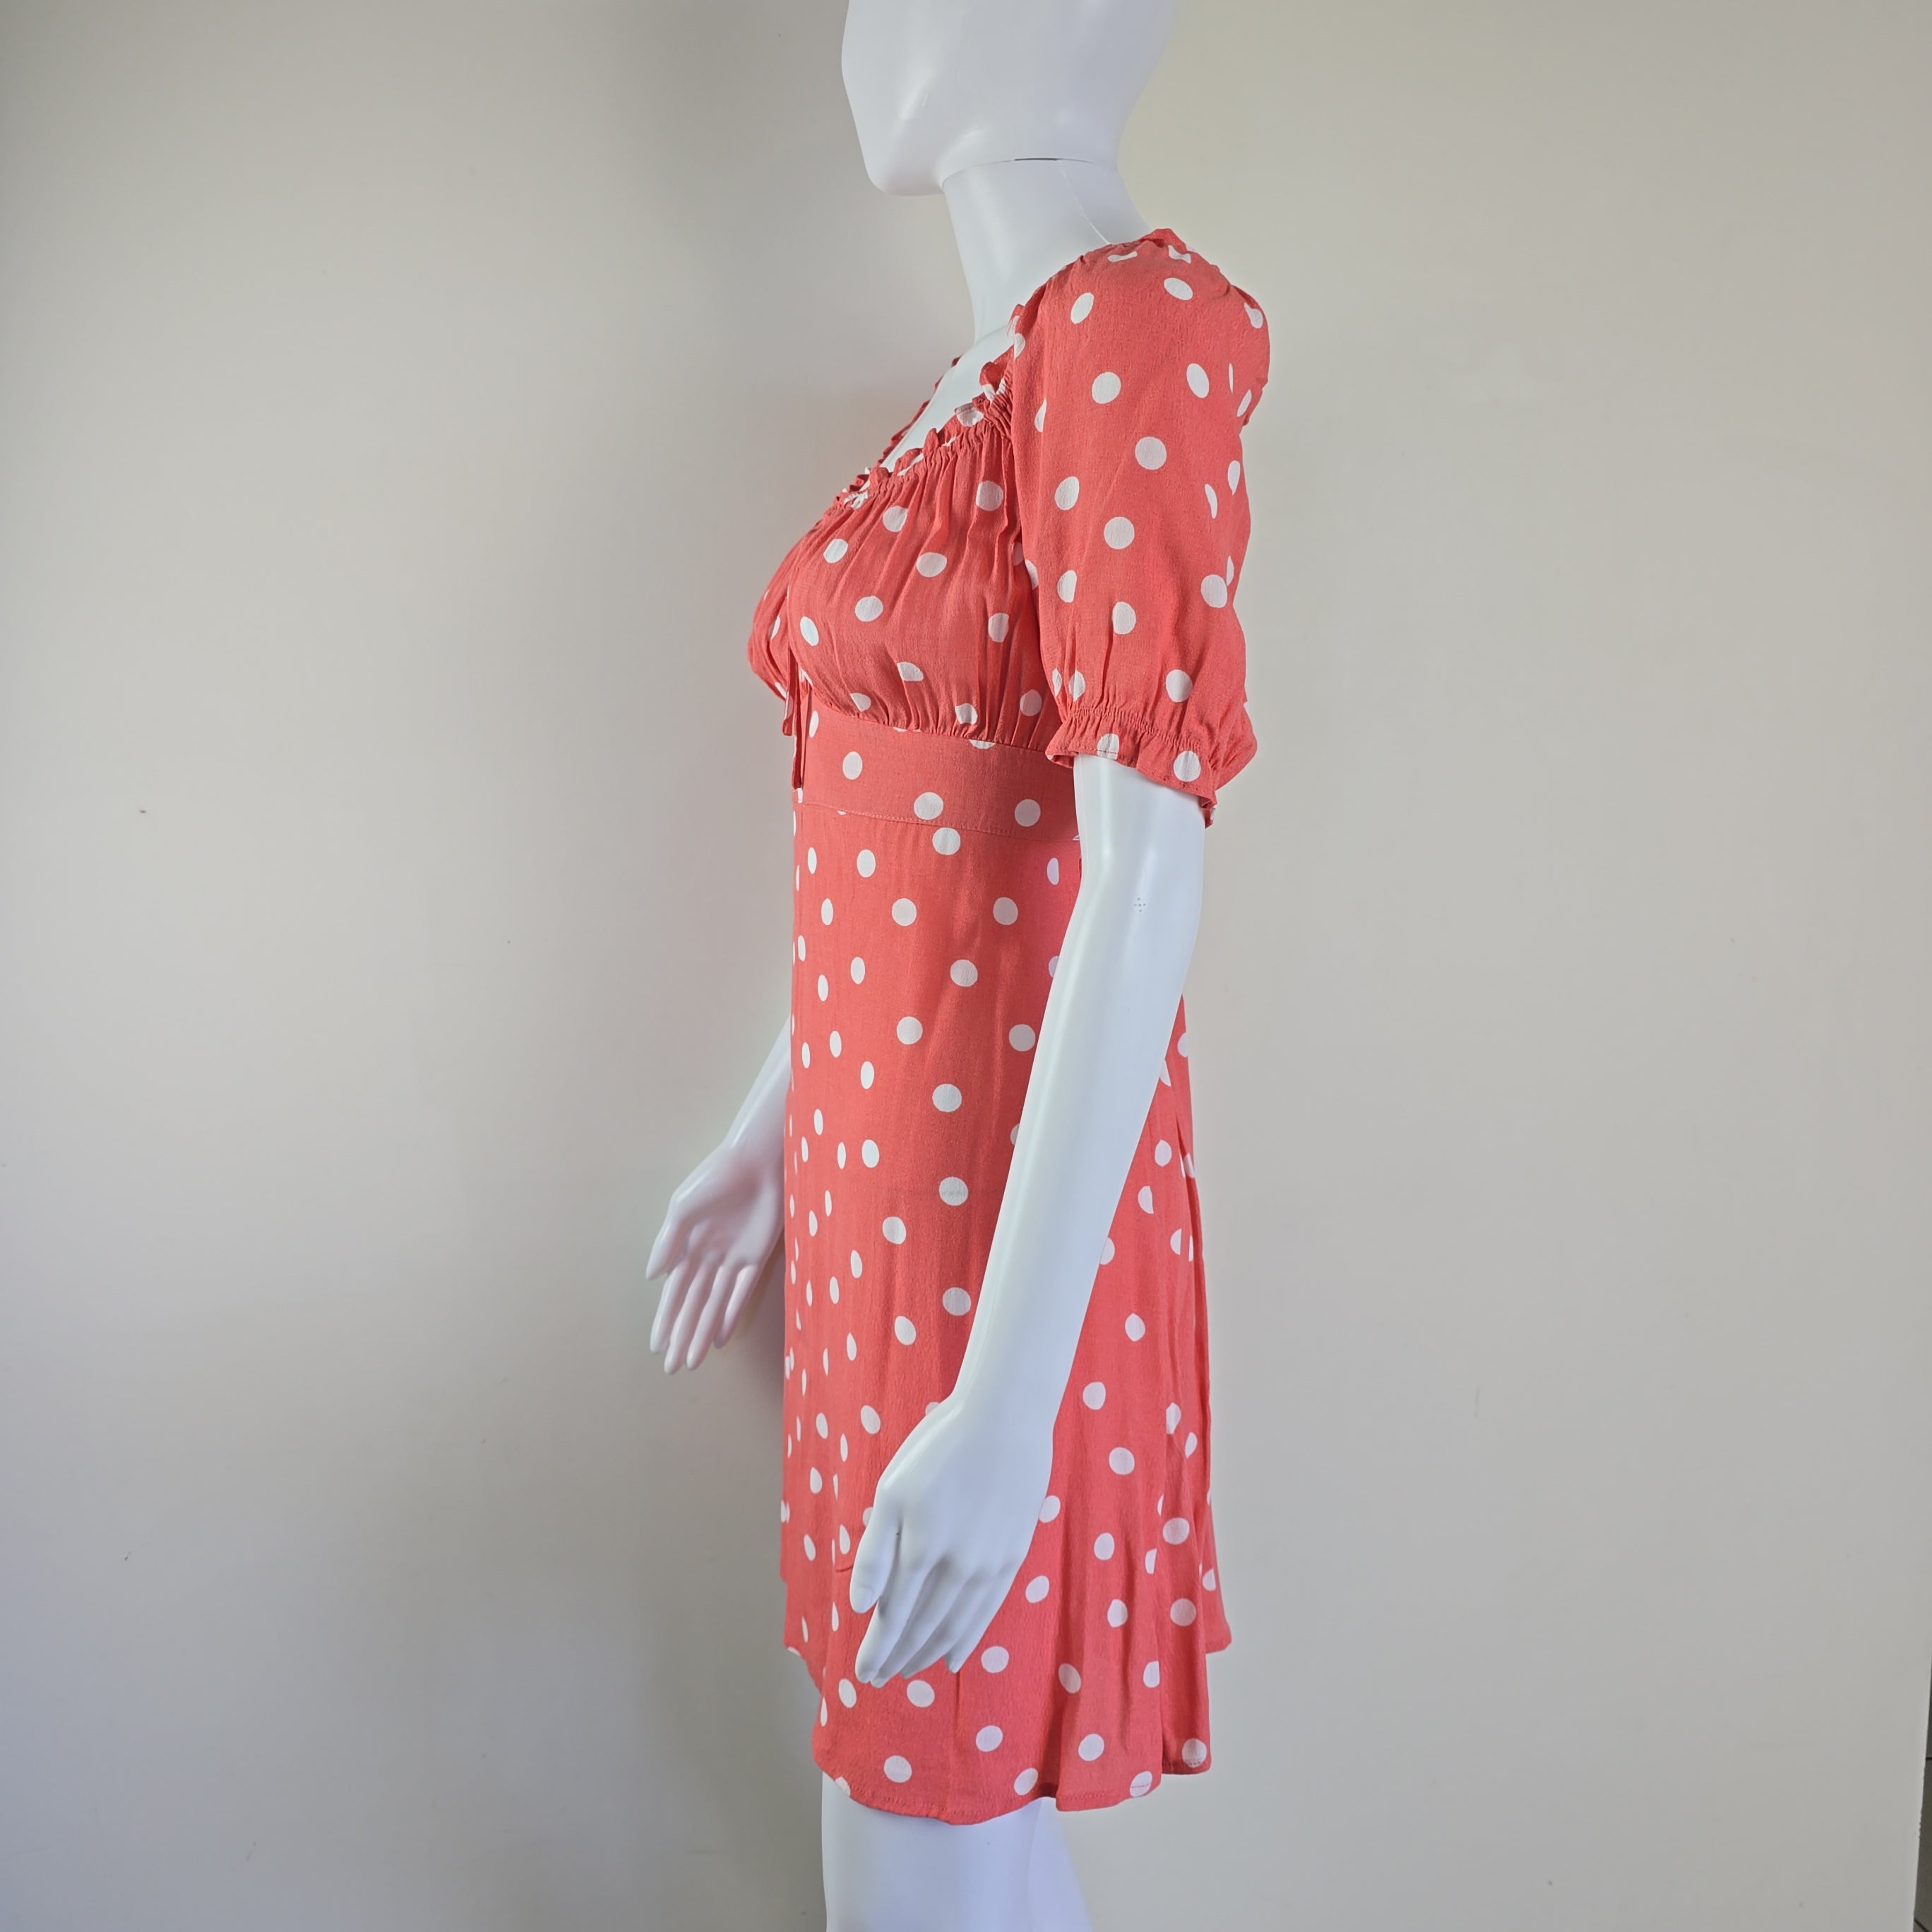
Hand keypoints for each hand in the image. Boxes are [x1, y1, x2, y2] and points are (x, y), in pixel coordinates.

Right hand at [645, 1136, 781, 1372]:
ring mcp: (733, 1258)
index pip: (674, 1291)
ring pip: (715, 1304)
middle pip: (693, 1305)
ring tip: (692, 1362)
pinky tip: (720, 1337)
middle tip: (671, 1368)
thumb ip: (668, 1243)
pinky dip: (731, 1314)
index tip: (655, 1346)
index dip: (665, 1319)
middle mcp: (708, 1256)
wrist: (758, 1161)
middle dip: (681, 1335)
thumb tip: (652, 1278)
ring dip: (702, 1332)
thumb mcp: (682, 1207)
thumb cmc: (715, 1177)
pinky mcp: (757, 1256)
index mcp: (687, 1245)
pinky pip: (742, 1292)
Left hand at [849, 1391, 1053, 1683]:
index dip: (877, 1647)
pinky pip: (987, 1613)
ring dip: (929, 1653)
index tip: (863, 1672)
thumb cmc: (939, 1448)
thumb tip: (861, 1605)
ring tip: (911, 1671)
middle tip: (881, 1679)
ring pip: (955, 1626)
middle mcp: (955, 1568)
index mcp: (920, 1550)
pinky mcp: (1012, 1558)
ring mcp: (988, 1566)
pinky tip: (956, 1656)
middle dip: (898, 1657)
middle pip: (923, 1627)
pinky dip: (968, 1639)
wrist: (1005, 1420)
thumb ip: (876, 1550)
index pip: (893, 1616)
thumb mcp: (892, 1489)